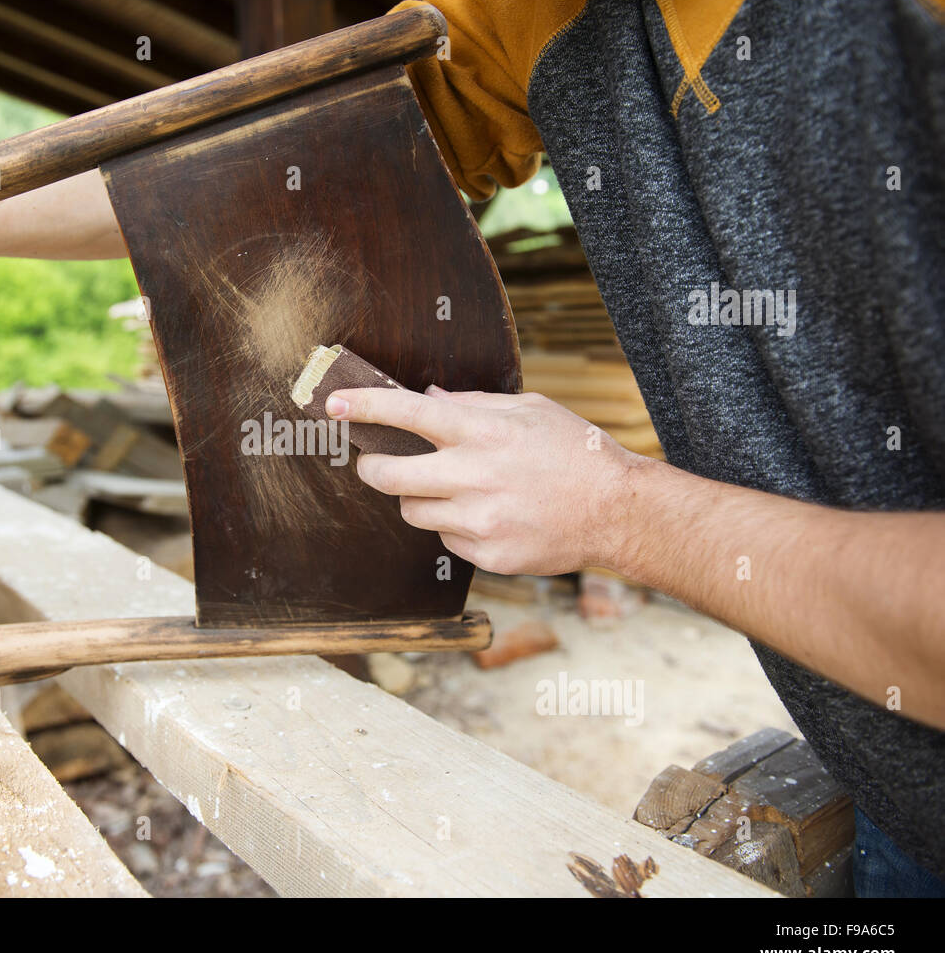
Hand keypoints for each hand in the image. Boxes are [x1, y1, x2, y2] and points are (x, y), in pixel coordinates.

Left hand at [325, 385, 647, 575]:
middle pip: (388, 476)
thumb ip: (471, 406)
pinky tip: (487, 514)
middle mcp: (474, 476)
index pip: (406, 414)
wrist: (618, 512)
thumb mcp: (528, 410)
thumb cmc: (576, 452)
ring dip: (419, 498)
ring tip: (454, 489)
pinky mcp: (486, 553)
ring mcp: (479, 519)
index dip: (364, 407)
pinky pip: (445, 538)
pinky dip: (454, 525)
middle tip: (375, 463)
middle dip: (371, 468)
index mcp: (482, 433)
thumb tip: (424, 398)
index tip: (333, 404)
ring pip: (413, 511)